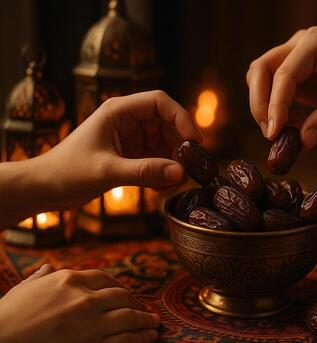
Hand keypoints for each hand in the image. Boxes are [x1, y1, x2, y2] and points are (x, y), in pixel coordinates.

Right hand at [0, 265, 159, 342]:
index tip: (126, 294)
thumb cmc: (7, 316)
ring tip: (154, 323)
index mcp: (70, 280)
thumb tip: (47, 267)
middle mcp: (85, 298)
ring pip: (129, 317)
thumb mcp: (25, 289)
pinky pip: (126, 340)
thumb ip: (42, 277)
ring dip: (145, 320)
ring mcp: (91, 322)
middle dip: (135, 303)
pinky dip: (142, 338)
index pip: (104, 279)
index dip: (119, 287)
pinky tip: (150, 337)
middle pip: (121, 296)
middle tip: (144, 309)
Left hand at [38, 90, 202, 209]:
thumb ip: (145, 171)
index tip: (195, 141)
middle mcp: (127, 121)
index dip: (181, 118)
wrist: (44, 189)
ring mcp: (130, 139)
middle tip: (191, 167)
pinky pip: (156, 160)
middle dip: (180, 145)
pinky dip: (163, 172)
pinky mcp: (130, 157)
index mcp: (118, 111)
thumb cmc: (67, 172)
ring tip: (176, 182)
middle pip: (167, 124)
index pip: (159, 102)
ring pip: (165, 144)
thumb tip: (181, 173)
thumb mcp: (108, 171)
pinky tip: (162, 188)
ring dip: (173, 161)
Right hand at [246, 26, 316, 148]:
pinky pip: (271, 91)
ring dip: (264, 108)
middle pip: (261, 70)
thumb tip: (303, 141)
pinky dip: (275, 111)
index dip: (275, 103)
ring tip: (284, 133)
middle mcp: (300, 44)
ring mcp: (293, 57)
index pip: (285, 72)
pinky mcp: (293, 74)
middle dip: (260, 104)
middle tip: (271, 135)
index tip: (274, 133)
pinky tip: (293, 127)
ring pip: (260, 79)